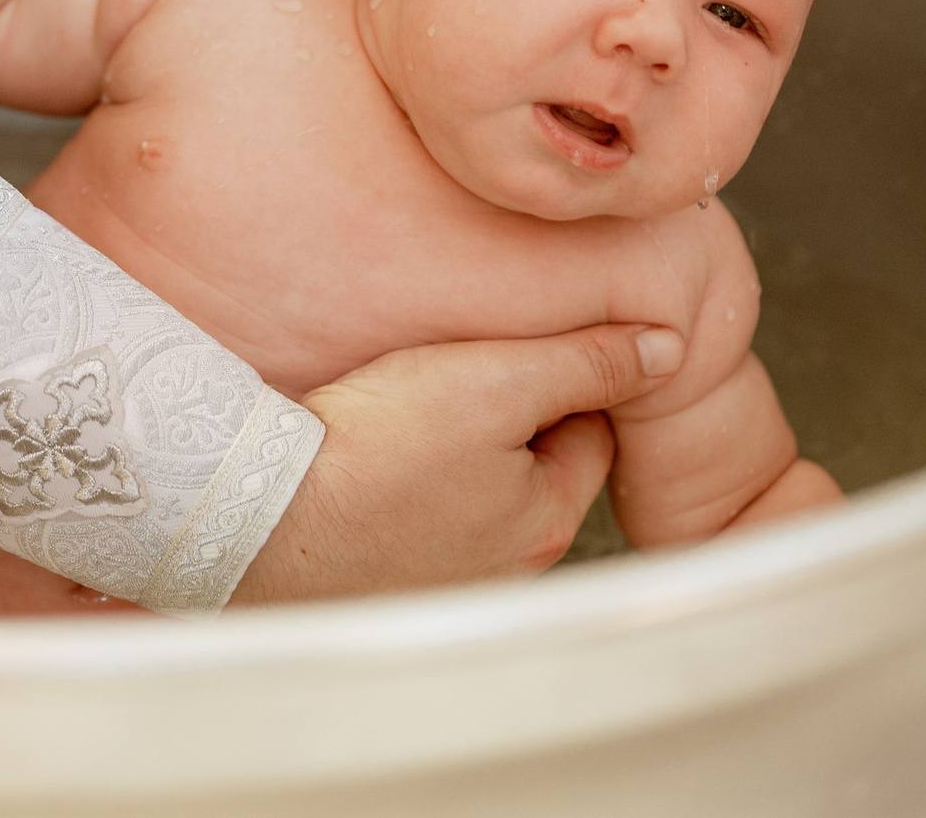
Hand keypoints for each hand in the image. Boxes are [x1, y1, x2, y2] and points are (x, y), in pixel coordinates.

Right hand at [228, 324, 684, 605]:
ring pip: (472, 494)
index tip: (514, 347)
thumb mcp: (494, 379)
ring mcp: (440, 579)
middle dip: (506, 419)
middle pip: (531, 465)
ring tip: (410, 408)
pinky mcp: (380, 579)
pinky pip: (414, 519)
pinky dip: (403, 486)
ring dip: (453, 454)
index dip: (561, 376)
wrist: (258, 514)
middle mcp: (504, 566)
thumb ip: (586, 360)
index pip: (589, 429)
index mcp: (545, 520)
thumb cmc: (377, 446)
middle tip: (459, 371)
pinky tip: (371, 454)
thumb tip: (667, 349)